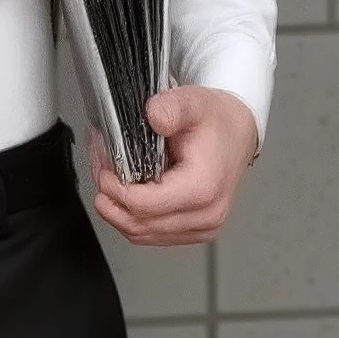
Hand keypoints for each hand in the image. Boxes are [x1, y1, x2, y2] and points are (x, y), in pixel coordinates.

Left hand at [91, 85, 259, 246]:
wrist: (238, 131)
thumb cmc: (217, 121)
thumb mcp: (193, 102)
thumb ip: (171, 107)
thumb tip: (153, 115)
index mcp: (203, 188)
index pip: (143, 205)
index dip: (114, 188)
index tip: (104, 168)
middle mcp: (205, 215)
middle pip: (138, 224)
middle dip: (110, 198)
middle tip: (100, 170)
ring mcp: (201, 227)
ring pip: (141, 234)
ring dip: (117, 210)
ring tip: (109, 180)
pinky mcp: (194, 231)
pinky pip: (152, 235)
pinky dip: (132, 217)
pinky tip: (125, 194)